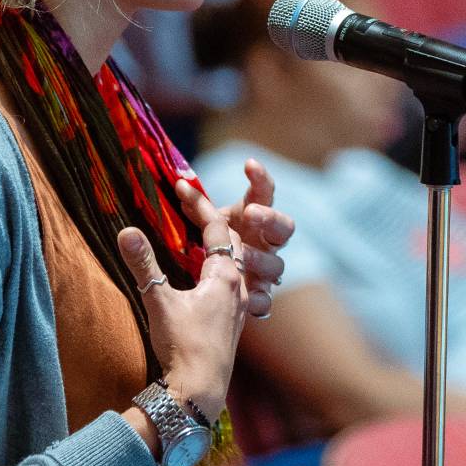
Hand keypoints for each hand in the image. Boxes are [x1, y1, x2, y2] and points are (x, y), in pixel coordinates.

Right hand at [119, 186, 248, 421]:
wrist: (199, 392)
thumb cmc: (182, 347)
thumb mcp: (158, 301)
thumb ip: (143, 265)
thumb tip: (126, 230)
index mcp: (225, 276)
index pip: (216, 228)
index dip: (198, 204)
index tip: (181, 184)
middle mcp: (239, 288)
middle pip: (232, 243)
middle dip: (213, 221)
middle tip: (191, 206)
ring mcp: (239, 307)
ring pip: (235, 265)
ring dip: (220, 247)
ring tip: (200, 237)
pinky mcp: (233, 324)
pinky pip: (233, 285)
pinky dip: (220, 271)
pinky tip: (206, 279)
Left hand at [208, 159, 294, 320]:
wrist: (215, 292)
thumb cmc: (213, 247)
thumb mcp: (205, 226)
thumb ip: (198, 209)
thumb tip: (181, 186)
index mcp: (255, 218)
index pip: (266, 194)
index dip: (261, 179)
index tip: (248, 164)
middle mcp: (267, 243)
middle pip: (284, 227)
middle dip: (269, 218)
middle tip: (251, 213)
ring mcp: (267, 272)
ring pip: (276, 265)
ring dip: (259, 259)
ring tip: (241, 258)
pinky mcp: (260, 299)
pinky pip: (266, 301)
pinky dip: (258, 299)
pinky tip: (249, 301)